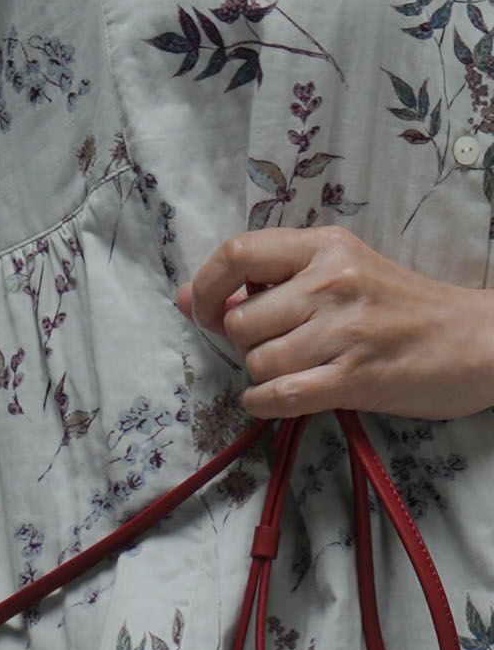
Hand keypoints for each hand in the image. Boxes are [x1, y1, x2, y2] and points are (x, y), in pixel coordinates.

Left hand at [176, 225, 493, 419]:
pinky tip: (278, 398)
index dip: (206, 287)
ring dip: (261, 375)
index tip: (205, 313)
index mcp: (324, 246)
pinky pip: (280, 395)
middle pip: (240, 320)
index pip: (236, 253)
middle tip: (273, 346)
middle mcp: (331, 281)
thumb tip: (184, 299)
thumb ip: (265, 281)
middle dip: (243, 343)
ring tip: (293, 369)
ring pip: (257, 360)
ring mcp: (345, 329)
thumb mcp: (338, 273)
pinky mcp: (356, 376)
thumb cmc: (400, 307)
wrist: (478, 340)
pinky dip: (264, 403)